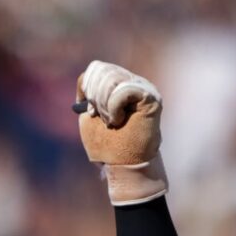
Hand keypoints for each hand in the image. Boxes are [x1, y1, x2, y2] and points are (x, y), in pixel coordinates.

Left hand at [76, 59, 166, 204]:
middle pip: (102, 70)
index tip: (90, 111)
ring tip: (113, 122)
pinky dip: (114, 108)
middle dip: (95, 98)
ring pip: (112, 78)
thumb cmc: (107, 147)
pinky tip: (119, 120)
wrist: (124, 167)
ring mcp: (143, 87)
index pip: (97, 68)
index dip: (88, 87)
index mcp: (117, 84)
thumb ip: (86, 97)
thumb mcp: (88, 120)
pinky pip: (123, 90)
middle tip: (103, 119)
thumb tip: (84, 80)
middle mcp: (132, 81)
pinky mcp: (151, 96)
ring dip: (104, 105)